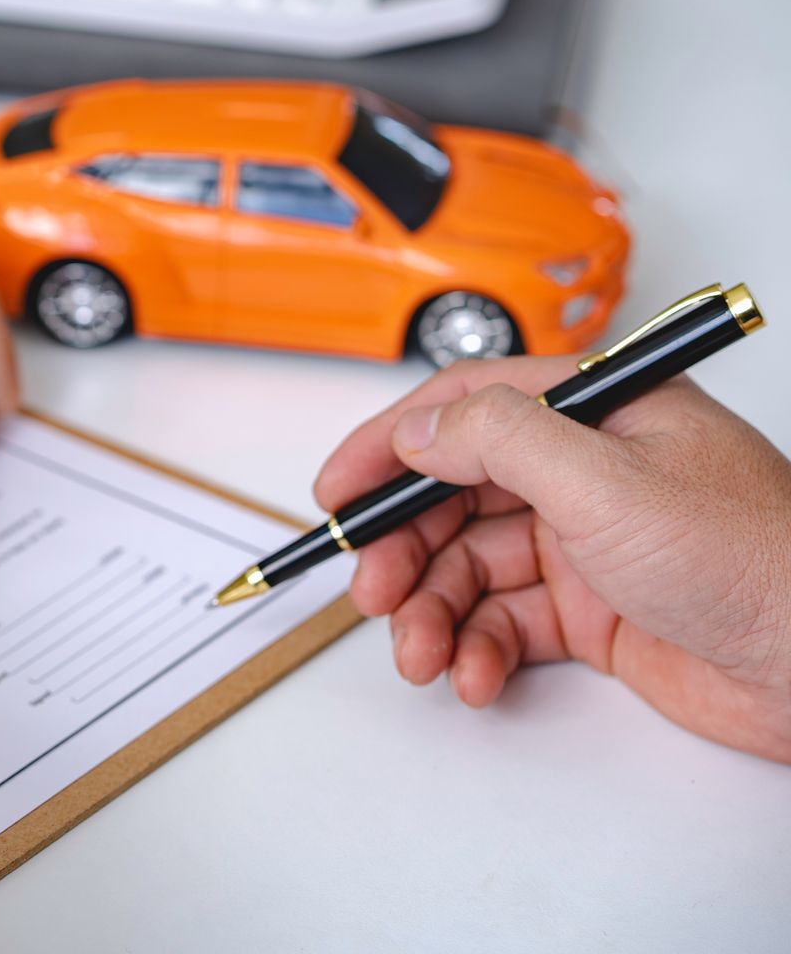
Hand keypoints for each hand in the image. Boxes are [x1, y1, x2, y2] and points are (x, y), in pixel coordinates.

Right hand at [315, 356, 790, 761]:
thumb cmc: (754, 559)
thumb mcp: (609, 481)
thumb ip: (500, 441)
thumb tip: (420, 426)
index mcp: (595, 412)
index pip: (464, 407)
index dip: (388, 446)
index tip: (334, 491)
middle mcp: (585, 470)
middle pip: (453, 496)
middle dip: (401, 547)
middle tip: (367, 589)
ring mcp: (587, 543)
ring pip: (468, 566)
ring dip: (429, 610)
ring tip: (417, 653)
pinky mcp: (593, 612)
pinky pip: (502, 623)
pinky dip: (474, 650)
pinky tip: (474, 675)